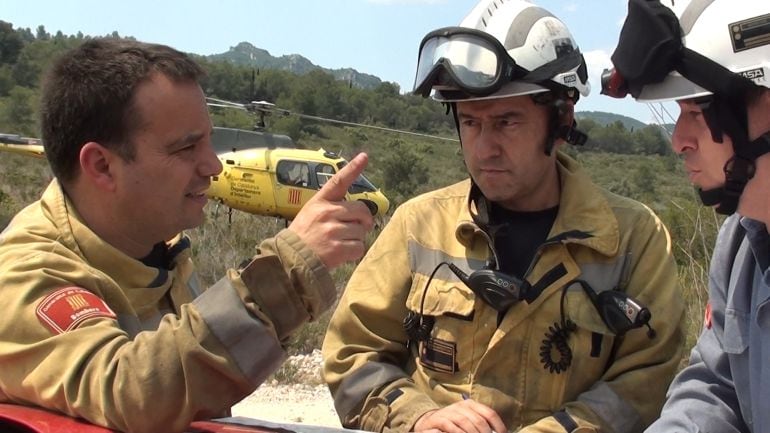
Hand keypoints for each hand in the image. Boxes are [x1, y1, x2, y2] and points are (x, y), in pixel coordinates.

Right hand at [288, 153, 373, 269]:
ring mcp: (332, 231)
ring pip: (362, 230)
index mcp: (320, 202)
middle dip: (364, 220)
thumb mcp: (311, 213)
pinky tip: (342, 253)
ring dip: (356, 238)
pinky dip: (354, 252)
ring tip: (340, 242)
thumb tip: (360, 211)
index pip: (338, 181)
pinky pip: (359, 247)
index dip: (352, 168)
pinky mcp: (337, 248)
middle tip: (358, 227)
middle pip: (361, 210)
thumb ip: (332, 207)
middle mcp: (327, 213)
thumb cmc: (304, 235)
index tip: (364, 157)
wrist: (290, 260)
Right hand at [413, 398, 505, 432]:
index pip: (489, 413)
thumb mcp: (468, 421)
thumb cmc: (454, 424)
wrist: (429, 422)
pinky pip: (450, 426)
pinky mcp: (438, 420)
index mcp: (471, 405)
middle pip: (478, 419)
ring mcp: (449, 412)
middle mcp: (460, 406)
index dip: (498, 426)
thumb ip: (480, 424)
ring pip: (464, 422)